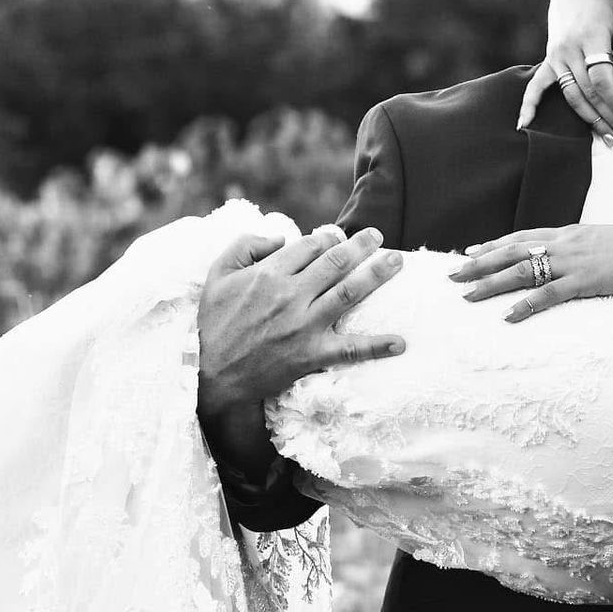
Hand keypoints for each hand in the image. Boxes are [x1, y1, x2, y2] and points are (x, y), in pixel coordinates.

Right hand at [195, 225, 405, 419]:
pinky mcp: (312, 354)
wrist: (213, 375)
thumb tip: (280, 237)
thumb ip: (246, 245)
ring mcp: (304, 325)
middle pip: (336, 262)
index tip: (338, 237)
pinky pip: (350, 349)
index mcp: (270, 273)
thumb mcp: (218, 274)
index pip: (310, 246)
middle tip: (378, 236)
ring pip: (349, 293)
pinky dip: (377, 346)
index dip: (328, 238)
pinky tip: (400, 342)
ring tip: (397, 261)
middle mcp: (292, 295)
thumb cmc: (215, 323)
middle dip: (361, 245)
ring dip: (377, 275)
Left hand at [447, 221, 612, 322]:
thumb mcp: (602, 240)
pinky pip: (548, 295)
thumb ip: (581, 247)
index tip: (469, 250)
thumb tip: (566, 256)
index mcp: (568, 233)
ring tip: (467, 296)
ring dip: (491, 284)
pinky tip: (507, 316)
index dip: (493, 244)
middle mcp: (564, 243)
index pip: (521, 236)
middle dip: (479, 263)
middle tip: (452, 274)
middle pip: (511, 251)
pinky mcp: (585, 281)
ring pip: (522, 271)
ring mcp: (573, 261)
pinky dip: (525, 305)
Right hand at [517, 0, 612, 144]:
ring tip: (609, 139)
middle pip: (589, 93)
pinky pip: (536, 85)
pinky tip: (525, 124)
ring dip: (590, 120)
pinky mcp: (548, 59)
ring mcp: (555, 56)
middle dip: (610, 118)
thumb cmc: (605, 0)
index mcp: (589, 37)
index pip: (603, 80)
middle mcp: (568, 50)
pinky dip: (529, 105)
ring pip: (571, 95)